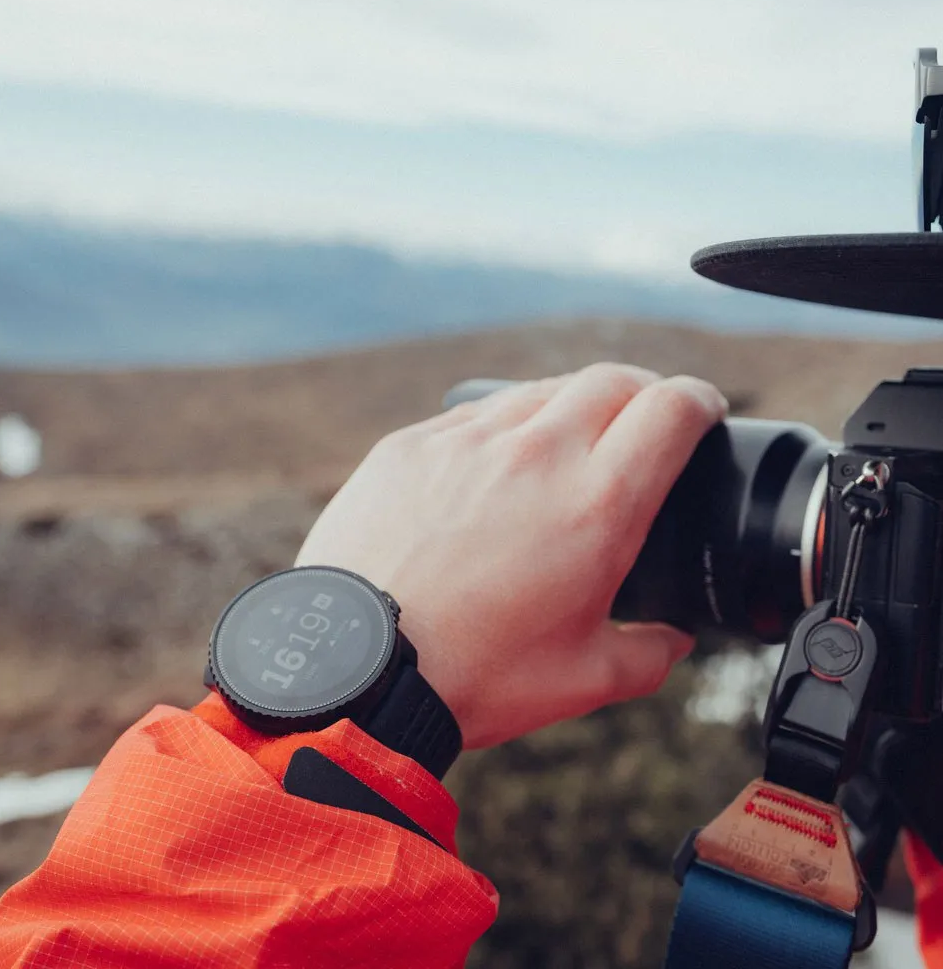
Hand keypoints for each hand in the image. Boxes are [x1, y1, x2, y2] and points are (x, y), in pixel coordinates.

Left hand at [296, 363, 727, 749]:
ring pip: (542, 391)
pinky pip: (475, 415)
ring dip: (572, 406)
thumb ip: (647, 656)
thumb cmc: (471, 676)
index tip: (703, 413)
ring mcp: (467, 441)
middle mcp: (536, 453)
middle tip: (645, 421)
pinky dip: (504, 427)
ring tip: (570, 444)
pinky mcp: (412, 445)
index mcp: (596, 504)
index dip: (700, 401)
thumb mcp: (582, 679)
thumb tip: (673, 641)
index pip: (671, 409)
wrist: (356, 669)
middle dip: (645, 392)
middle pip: (613, 380)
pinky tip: (496, 464)